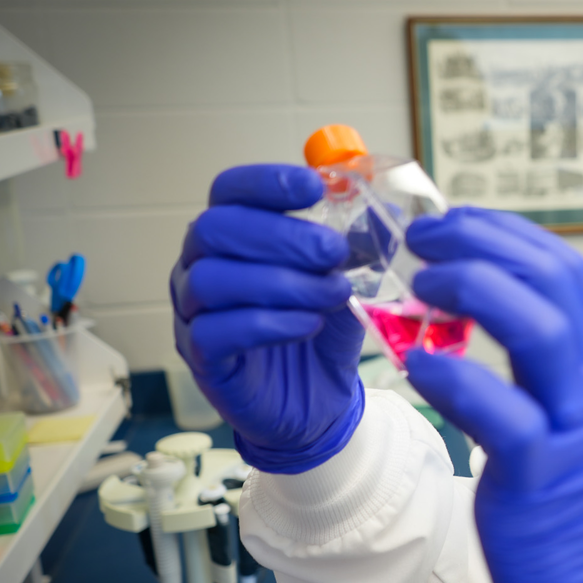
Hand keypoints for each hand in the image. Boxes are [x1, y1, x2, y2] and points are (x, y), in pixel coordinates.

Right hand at [170, 164, 364, 473]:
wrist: (318, 400)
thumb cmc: (321, 328)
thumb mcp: (350, 279)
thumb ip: (363, 246)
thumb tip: (389, 210)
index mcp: (233, 234)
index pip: (229, 190)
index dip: (267, 182)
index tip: (314, 187)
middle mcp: (199, 265)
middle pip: (214, 229)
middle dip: (280, 236)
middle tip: (333, 252)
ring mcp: (193, 311)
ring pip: (212, 280)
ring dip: (281, 282)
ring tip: (331, 293)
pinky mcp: (201, 357)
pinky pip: (216, 331)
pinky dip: (269, 323)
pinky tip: (308, 325)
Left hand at [404, 207, 582, 582]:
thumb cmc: (562, 499)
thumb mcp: (556, 413)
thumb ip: (526, 361)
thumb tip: (461, 304)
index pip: (564, 268)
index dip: (504, 232)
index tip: (450, 222)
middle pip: (556, 281)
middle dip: (483, 243)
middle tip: (421, 240)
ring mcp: (573, 427)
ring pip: (542, 331)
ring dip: (474, 289)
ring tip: (421, 285)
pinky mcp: (543, 475)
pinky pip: (502, 412)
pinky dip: (456, 379)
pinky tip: (417, 367)